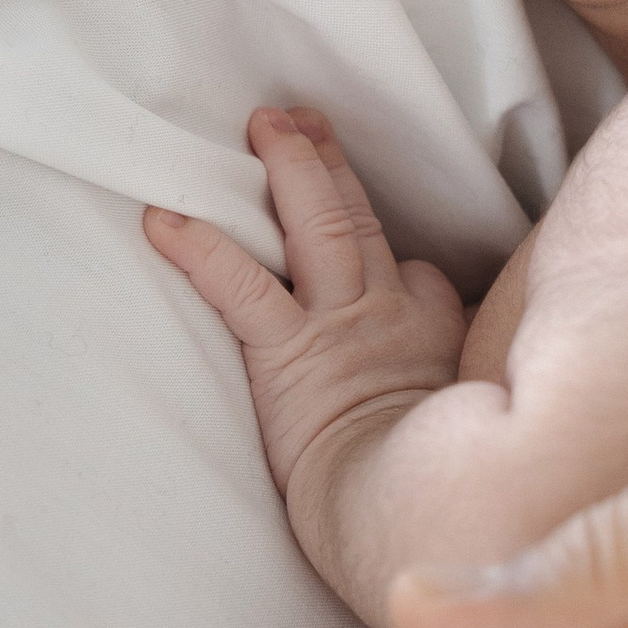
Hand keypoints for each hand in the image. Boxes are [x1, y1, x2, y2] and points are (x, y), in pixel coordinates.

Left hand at [146, 110, 466, 552]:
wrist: (405, 510)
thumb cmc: (425, 478)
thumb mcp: (462, 413)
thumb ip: (449, 375)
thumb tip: (441, 378)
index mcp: (427, 329)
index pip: (412, 271)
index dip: (389, 253)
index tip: (365, 236)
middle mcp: (386, 310)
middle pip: (357, 220)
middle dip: (327, 163)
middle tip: (297, 117)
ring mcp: (337, 325)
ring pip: (318, 227)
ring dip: (290, 170)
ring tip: (263, 125)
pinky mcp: (288, 352)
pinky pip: (241, 285)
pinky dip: (203, 247)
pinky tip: (165, 218)